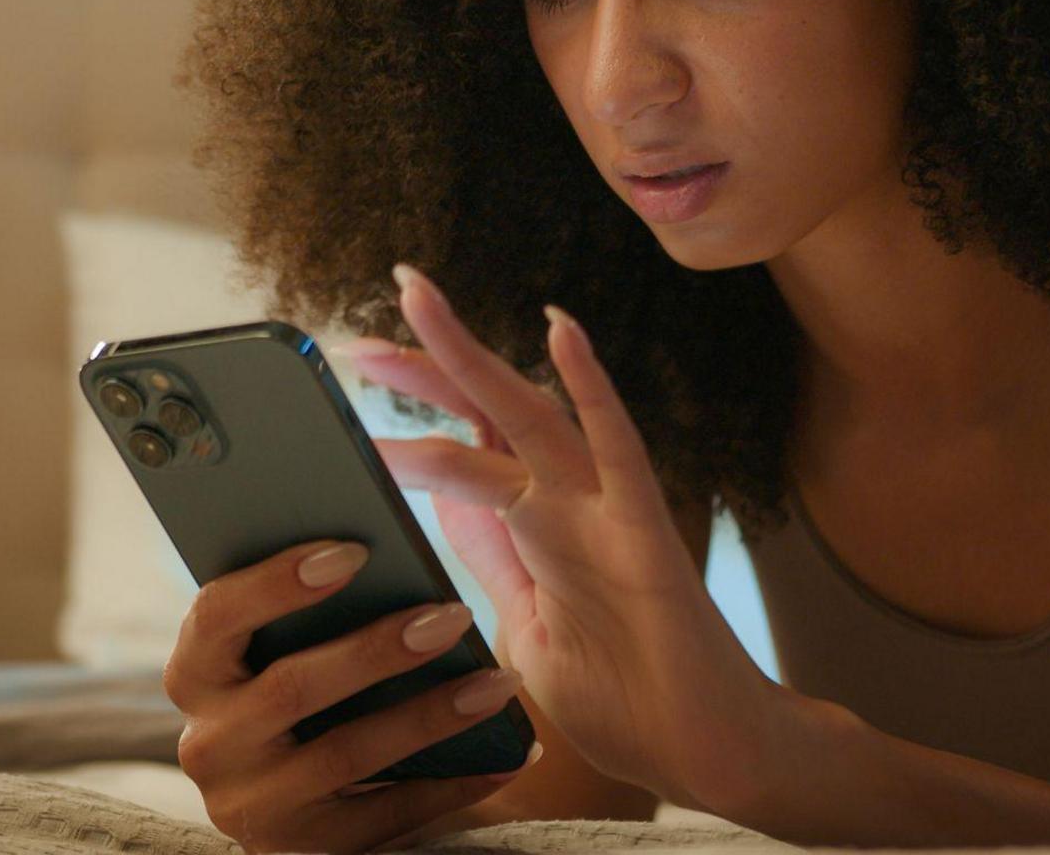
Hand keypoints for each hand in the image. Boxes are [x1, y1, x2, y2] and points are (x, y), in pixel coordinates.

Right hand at [163, 538, 534, 854]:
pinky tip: (507, 756)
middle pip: (291, 688)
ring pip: (345, 754)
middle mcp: (208, 745)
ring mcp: (251, 806)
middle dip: (378, 650)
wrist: (300, 806)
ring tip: (497, 682)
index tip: (355, 552)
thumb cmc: (305, 689)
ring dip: (430, 715)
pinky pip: (386, 816)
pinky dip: (453, 784)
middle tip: (452, 616)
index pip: (217, 615)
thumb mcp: (280, 650)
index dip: (278, 581)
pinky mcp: (302, 851)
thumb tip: (380, 543)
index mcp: (194, 674)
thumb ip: (307, 607)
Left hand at [346, 263, 786, 810]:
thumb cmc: (624, 702)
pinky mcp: (642, 524)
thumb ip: (490, 570)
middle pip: (483, 415)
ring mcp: (602, 507)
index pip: (463, 454)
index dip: (408, 420)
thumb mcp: (522, 632)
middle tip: (352, 337)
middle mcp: (565, 504)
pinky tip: (559, 327)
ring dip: (468, 355)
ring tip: (415, 297)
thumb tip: (436, 522)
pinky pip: (614, 442)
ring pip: (528, 411)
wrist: (702, 751)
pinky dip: (589, 382)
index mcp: (533, 531)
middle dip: (422, 368)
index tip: (347, 396)